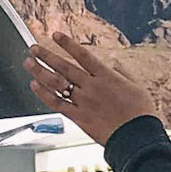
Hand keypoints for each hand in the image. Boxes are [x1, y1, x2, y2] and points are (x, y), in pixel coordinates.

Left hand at [23, 33, 157, 144]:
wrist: (137, 136)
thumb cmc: (141, 114)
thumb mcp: (137, 87)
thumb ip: (123, 74)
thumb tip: (116, 64)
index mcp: (106, 76)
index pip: (82, 55)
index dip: (68, 44)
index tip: (56, 35)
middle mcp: (92, 86)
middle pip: (64, 66)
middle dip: (47, 55)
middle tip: (34, 48)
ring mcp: (83, 101)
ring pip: (57, 83)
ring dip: (40, 71)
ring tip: (29, 63)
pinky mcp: (79, 117)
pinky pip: (57, 103)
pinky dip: (44, 94)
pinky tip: (35, 86)